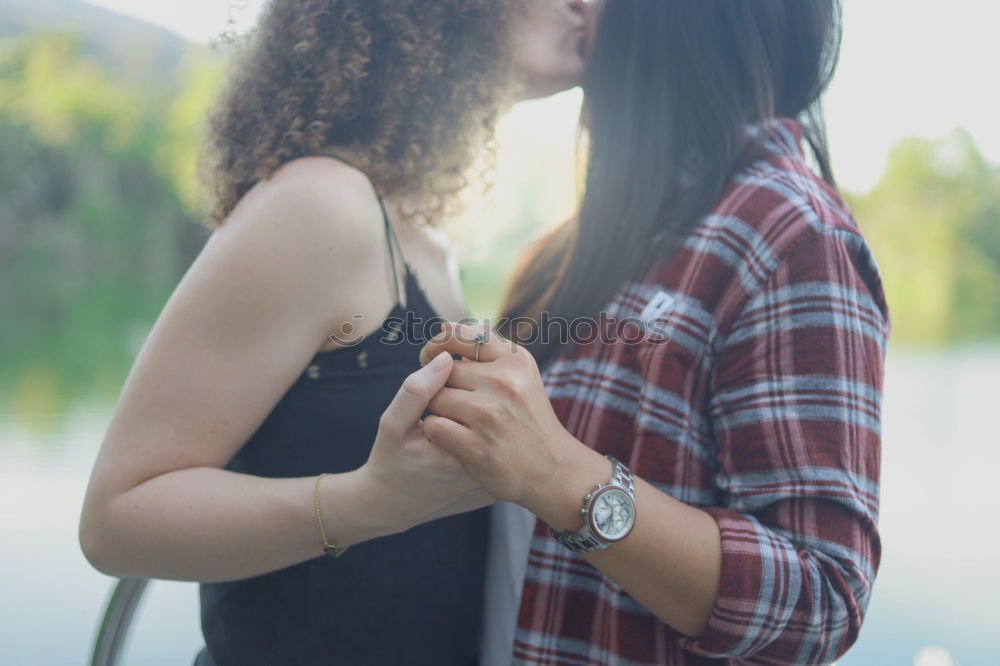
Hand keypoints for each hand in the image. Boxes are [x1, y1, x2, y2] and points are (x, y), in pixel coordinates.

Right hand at [357, 351, 494, 533]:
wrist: (392, 506)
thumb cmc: (390, 461)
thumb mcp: (392, 425)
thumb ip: (416, 391)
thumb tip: (447, 358)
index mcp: (457, 452)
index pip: (474, 397)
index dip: (452, 387)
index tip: (433, 403)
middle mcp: (481, 472)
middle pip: (489, 415)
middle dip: (467, 402)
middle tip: (440, 418)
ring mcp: (489, 486)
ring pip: (493, 433)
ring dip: (477, 421)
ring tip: (450, 432)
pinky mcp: (490, 491)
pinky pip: (493, 452)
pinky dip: (480, 442)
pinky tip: (459, 447)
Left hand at [418, 322, 577, 505]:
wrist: (553, 470)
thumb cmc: (529, 420)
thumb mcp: (521, 376)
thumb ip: (487, 351)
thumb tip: (444, 326)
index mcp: (514, 360)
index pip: (459, 335)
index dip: (438, 344)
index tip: (431, 357)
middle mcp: (503, 382)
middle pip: (443, 372)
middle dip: (439, 386)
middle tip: (450, 401)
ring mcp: (489, 414)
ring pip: (435, 399)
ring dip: (437, 411)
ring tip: (455, 421)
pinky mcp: (477, 445)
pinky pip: (434, 427)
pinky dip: (437, 434)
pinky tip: (451, 439)